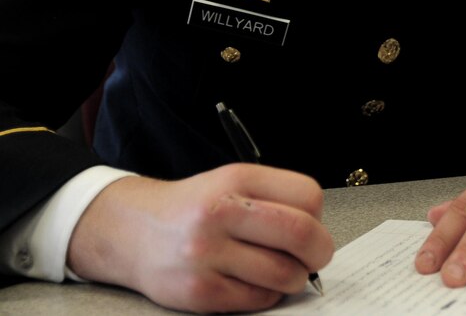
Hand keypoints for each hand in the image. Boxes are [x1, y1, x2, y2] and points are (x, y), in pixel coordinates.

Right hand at [67, 164, 333, 313]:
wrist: (133, 231)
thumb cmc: (196, 208)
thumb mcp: (233, 183)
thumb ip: (276, 199)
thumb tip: (319, 235)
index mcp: (237, 179)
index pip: (308, 196)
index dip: (319, 215)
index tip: (313, 225)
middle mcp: (221, 213)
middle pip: (301, 234)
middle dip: (320, 251)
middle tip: (316, 257)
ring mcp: (207, 254)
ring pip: (284, 273)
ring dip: (294, 277)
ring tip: (283, 270)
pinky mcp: (199, 291)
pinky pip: (258, 299)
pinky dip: (267, 294)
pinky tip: (254, 281)